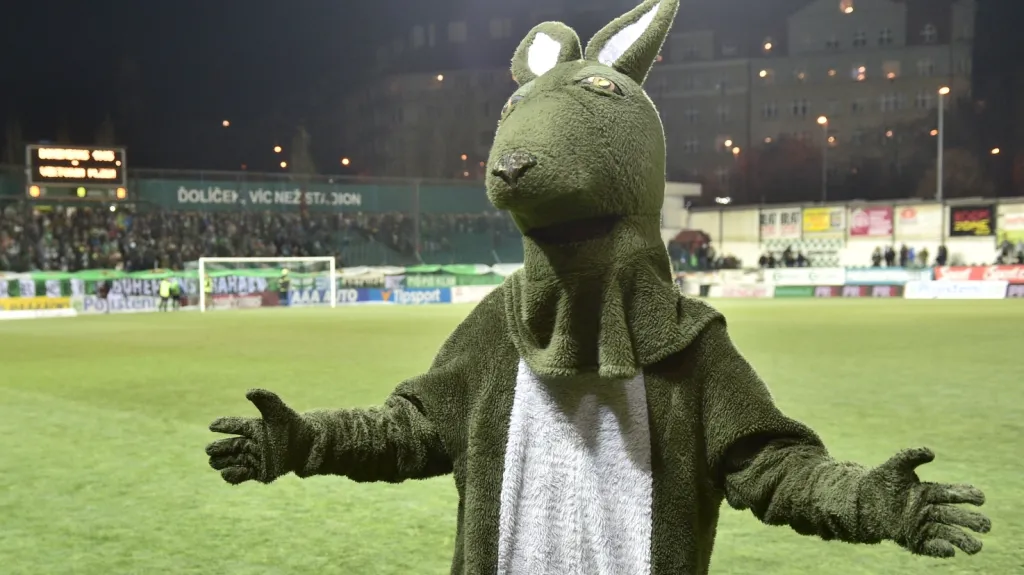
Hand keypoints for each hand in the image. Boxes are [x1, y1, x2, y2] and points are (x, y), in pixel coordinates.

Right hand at [205, 389, 305, 484]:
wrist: (308, 446)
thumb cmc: (293, 426)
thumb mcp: (279, 411)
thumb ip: (265, 399)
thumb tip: (248, 392)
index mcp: (254, 428)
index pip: (235, 426)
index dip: (223, 425)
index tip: (212, 425)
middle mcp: (251, 443)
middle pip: (230, 446)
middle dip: (219, 448)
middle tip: (209, 449)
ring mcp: (254, 458)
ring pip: (232, 461)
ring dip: (222, 462)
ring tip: (213, 462)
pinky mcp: (259, 472)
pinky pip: (243, 475)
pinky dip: (234, 475)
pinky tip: (227, 473)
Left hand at [860, 447, 990, 557]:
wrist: (861, 500)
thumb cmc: (882, 481)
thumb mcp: (896, 465)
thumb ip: (911, 455)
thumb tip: (932, 452)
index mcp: (930, 492)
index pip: (953, 494)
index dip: (968, 495)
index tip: (980, 497)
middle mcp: (930, 510)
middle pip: (954, 515)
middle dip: (971, 520)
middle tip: (986, 525)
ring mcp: (922, 526)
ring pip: (947, 533)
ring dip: (962, 540)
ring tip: (977, 546)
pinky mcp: (913, 539)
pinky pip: (929, 546)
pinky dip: (939, 548)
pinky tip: (950, 551)